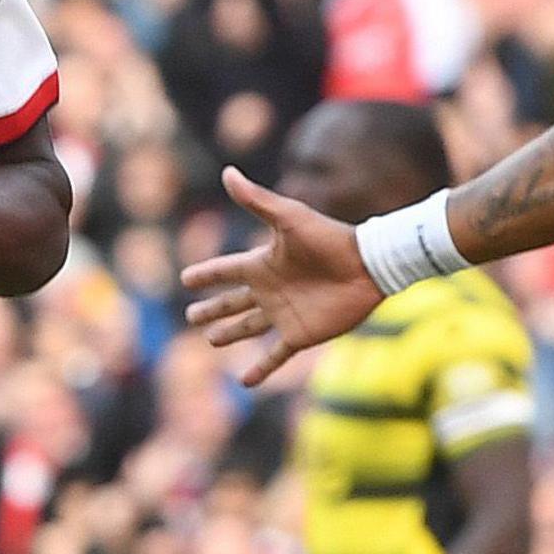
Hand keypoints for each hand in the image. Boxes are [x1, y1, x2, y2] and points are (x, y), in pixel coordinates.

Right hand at [183, 168, 386, 386]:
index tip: (186, 278)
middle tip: (191, 316)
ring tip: (211, 341)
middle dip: (212, 309)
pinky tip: (244, 382)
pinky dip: (261, 369)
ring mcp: (284, 314)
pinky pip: (276, 356)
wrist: (367, 265)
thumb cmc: (328, 238)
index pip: (226, 270)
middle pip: (233, 302)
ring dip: (230, 335)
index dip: (206, 274)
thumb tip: (228, 172)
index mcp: (263, 263)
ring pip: (249, 328)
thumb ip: (257, 200)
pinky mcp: (301, 334)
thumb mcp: (288, 218)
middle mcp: (270, 290)